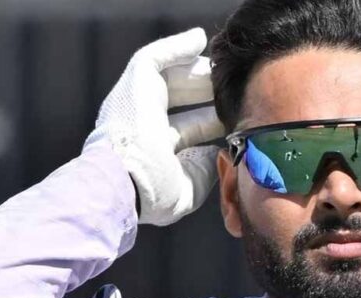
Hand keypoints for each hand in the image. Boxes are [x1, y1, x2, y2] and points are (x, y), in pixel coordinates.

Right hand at [83, 28, 224, 225]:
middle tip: (231, 88)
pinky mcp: (133, 84)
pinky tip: (198, 40)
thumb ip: (203, 168)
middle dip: (205, 92)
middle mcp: (141, 125)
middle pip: (178, 99)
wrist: (127, 182)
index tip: (234, 115)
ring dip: (196, 70)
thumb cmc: (154, 193)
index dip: (208, 121)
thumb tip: (214, 151)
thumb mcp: (188, 188)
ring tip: (222, 66)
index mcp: (152, 152)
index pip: (184, 129)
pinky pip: (154, 57)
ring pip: (168, 76)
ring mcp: (135, 102)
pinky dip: (176, 47)